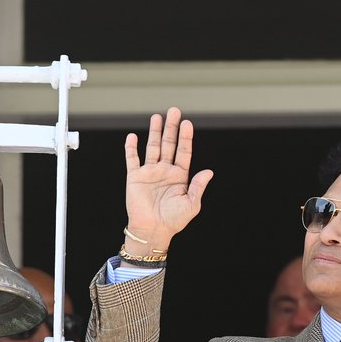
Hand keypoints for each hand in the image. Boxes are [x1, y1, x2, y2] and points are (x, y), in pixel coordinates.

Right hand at [122, 107, 213, 251]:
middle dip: (171, 128)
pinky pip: (132, 159)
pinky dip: (131, 148)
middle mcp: (165, 171)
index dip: (185, 138)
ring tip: (157, 117)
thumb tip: (209, 171)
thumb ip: (198, 186)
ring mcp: (150, 173)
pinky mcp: (135, 177)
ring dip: (154, 132)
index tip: (187, 123)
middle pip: (169, 144)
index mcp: (180, 176)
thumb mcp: (191, 204)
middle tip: (173, 111)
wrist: (153, 231)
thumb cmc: (174, 220)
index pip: (184, 152)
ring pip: (152, 147)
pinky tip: (133, 136)